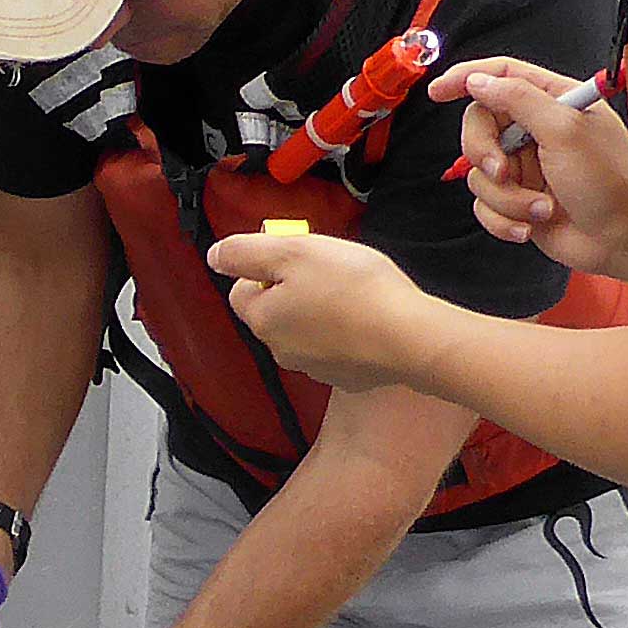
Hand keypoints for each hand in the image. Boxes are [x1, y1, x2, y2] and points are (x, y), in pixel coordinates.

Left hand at [206, 230, 437, 392]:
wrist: (410, 338)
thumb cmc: (354, 288)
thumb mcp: (292, 251)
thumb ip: (246, 252)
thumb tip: (216, 255)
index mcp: (263, 319)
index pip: (243, 288)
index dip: (268, 265)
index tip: (299, 256)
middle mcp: (281, 350)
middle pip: (275, 308)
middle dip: (296, 287)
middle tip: (330, 269)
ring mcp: (314, 367)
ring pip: (306, 327)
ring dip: (322, 309)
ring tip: (354, 292)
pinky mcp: (346, 376)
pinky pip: (335, 346)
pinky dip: (346, 331)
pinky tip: (369, 318)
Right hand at [439, 58, 627, 289]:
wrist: (624, 242)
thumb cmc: (610, 183)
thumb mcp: (565, 130)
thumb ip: (518, 99)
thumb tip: (478, 80)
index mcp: (554, 102)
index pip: (502, 75)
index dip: (466, 78)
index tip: (438, 92)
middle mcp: (537, 131)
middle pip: (479, 126)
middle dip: (483, 153)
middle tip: (502, 171)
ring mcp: (527, 168)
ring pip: (479, 173)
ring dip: (505, 197)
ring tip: (539, 208)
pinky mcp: (519, 201)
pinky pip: (485, 205)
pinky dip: (503, 220)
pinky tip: (530, 227)